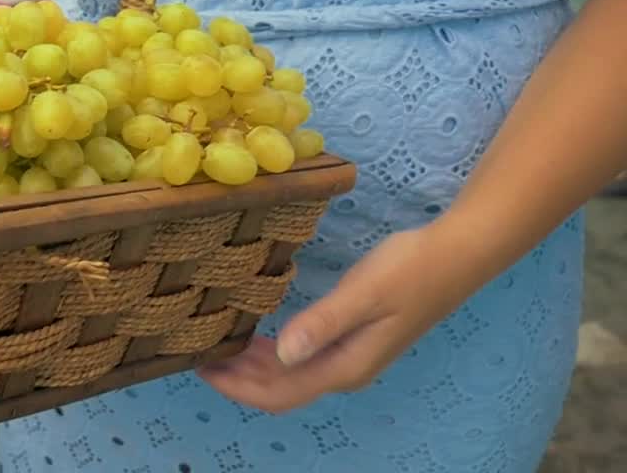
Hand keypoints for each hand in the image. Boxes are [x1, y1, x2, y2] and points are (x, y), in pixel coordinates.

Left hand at [197, 225, 485, 412]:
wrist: (454, 256)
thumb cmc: (409, 270)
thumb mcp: (362, 293)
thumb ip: (322, 324)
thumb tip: (283, 353)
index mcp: (344, 366)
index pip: (279, 394)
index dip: (236, 387)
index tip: (199, 367)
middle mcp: (344, 371)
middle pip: (280, 390)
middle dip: (237, 378)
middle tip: (195, 351)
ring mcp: (349, 357)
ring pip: (290, 375)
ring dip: (253, 366)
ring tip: (216, 343)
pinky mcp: (351, 339)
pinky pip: (302, 358)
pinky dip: (273, 352)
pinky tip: (255, 334)